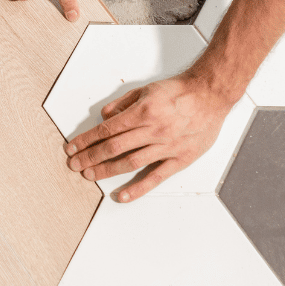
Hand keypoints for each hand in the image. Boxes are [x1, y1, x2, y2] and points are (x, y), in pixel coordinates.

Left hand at [65, 72, 236, 201]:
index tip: (73, 147)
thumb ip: (123, 103)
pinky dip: (138, 188)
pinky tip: (123, 195)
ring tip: (90, 175)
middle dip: (90, 157)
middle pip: (114, 147)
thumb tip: (104, 116)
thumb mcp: (147, 89)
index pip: (107, 130)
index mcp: (143, 112)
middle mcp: (153, 130)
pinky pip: (156, 176)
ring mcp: (166, 146)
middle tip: (74, 164)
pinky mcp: (180, 158)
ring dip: (107, 171)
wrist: (211, 95)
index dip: (86, 140)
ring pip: (130, 162)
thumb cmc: (180, 91)